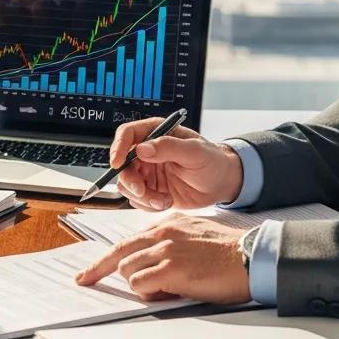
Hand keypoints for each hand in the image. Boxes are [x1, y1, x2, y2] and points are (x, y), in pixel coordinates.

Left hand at [75, 213, 250, 302]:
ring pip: (128, 271)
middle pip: (118, 253)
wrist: (249, 256)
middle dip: (98, 270)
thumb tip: (149, 265)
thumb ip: (168, 245)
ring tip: (164, 289)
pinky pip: (141, 284)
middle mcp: (161, 234)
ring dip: (139, 285)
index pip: (127, 241)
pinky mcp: (171, 269)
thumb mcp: (192, 237)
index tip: (90, 271)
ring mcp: (165, 250)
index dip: (105, 258)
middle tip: (84, 282)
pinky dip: (148, 293)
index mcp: (166, 224)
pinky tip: (167, 293)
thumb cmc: (226, 252)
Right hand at [108, 117, 243, 210]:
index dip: (118, 147)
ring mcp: (148, 172)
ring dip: (142, 196)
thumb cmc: (212, 161)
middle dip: (130, 180)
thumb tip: (143, 148)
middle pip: (122, 164)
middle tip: (143, 191)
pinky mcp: (151, 190)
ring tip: (163, 199)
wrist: (221, 184)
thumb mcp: (195, 151)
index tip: (117, 163)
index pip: (127, 134)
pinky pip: (137, 200)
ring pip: (127, 185)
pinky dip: (148, 205)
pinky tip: (166, 202)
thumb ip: (169, 147)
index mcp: (156, 133)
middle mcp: (148, 152)